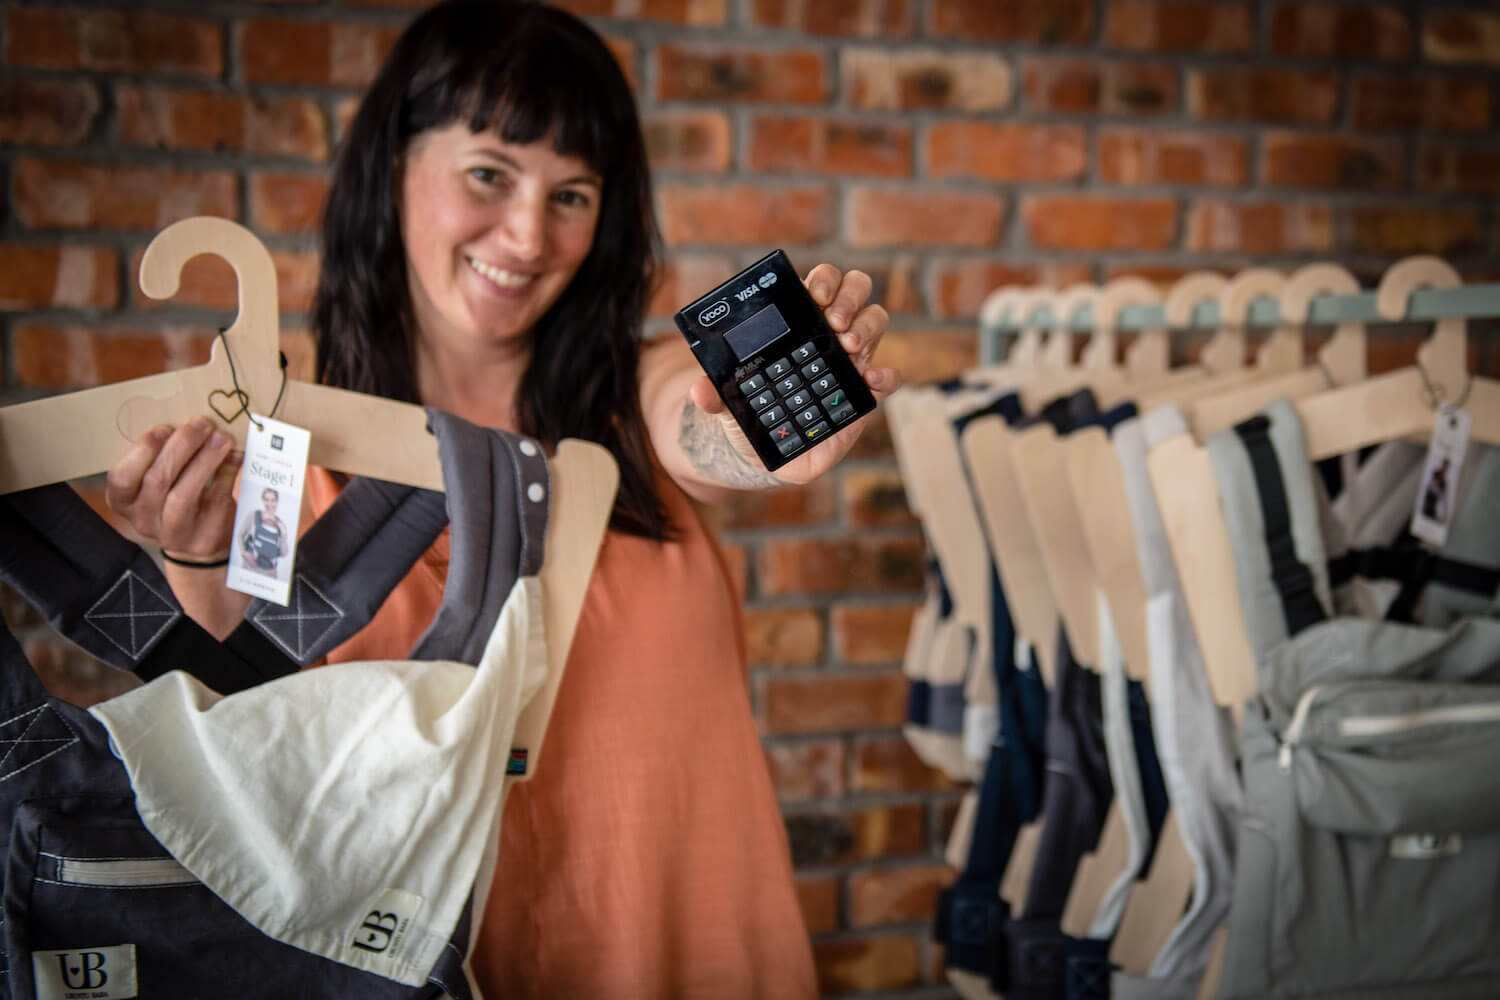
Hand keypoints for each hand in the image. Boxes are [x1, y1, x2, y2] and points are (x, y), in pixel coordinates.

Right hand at [106, 417, 240, 559]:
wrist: (198, 541)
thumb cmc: (173, 497)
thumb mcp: (157, 481)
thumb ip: (163, 456)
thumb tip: (190, 422)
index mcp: (124, 501)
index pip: (122, 478)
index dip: (142, 452)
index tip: (162, 428)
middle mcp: (143, 520)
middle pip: (156, 482)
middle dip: (180, 448)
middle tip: (200, 424)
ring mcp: (174, 533)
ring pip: (183, 496)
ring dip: (204, 461)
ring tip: (220, 437)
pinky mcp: (204, 537)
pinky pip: (216, 501)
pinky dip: (227, 473)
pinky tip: (236, 455)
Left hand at [688, 263, 900, 484]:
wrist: (768, 454)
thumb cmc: (752, 416)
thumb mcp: (729, 404)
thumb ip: (715, 395)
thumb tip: (700, 390)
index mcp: (799, 324)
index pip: (819, 284)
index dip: (823, 280)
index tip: (815, 295)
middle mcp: (829, 334)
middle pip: (855, 290)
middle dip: (849, 297)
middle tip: (833, 321)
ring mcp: (851, 360)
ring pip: (875, 320)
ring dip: (867, 326)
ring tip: (848, 345)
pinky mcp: (864, 394)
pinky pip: (888, 377)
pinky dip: (886, 375)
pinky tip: (869, 380)